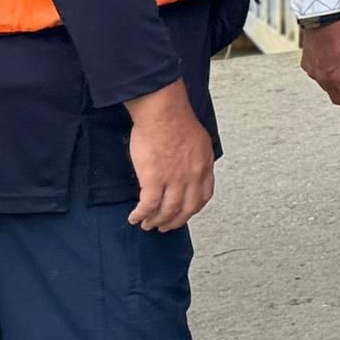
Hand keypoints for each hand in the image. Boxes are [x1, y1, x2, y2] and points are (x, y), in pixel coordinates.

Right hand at [125, 81, 215, 230]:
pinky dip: (141, 214)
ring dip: (156, 221)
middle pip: (187, 209)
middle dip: (175, 222)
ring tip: (147, 224)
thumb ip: (196, 158)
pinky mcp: (154, 179)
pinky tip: (134, 217)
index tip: (185, 214)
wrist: (163, 111)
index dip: (193, 209)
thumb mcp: (198, 141)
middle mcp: (192, 176)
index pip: (204, 196)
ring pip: (167, 211)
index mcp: (204, 165)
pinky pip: (148, 205)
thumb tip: (191, 168)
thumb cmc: (176, 119)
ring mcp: (174, 179)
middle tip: (165, 227)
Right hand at [299, 14, 339, 111]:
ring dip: (339, 89)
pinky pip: (319, 77)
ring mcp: (314, 72)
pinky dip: (329, 79)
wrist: (321, 17)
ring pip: (327, 88)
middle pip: (337, 98)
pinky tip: (335, 70)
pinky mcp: (307, 65)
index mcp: (338, 76)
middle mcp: (324, 77)